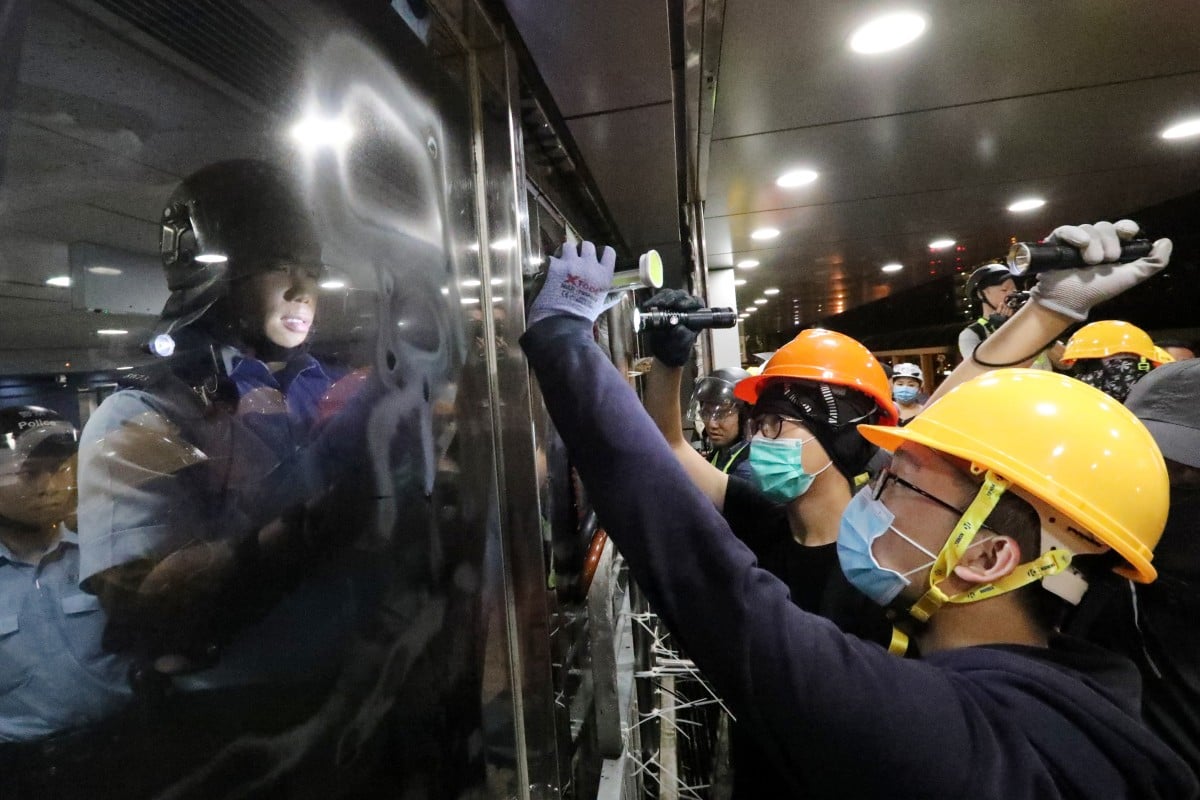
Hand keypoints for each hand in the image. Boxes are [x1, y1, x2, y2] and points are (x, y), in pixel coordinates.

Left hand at [527, 241, 616, 326]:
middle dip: (581, 252)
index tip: (595, 258)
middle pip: (587, 245)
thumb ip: (610, 298)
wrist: (562, 323)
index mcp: (604, 274)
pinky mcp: (555, 265)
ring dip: (565, 253)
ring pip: (568, 246)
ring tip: (562, 263)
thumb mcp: (600, 305)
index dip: (601, 253)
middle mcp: (589, 265)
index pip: (608, 252)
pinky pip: (552, 257)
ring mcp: (571, 263)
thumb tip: (621, 295)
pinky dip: (551, 263)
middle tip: (576, 261)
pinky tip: (550, 271)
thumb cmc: (583, 317)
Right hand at [643, 289, 701, 366]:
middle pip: (682, 296)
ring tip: (654, 305)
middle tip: (664, 304)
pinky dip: (653, 301)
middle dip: (673, 298)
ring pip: (670, 294)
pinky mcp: (662, 306)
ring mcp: (674, 306)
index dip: (690, 302)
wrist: (664, 354)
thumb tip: (680, 328)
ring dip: (662, 298)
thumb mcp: (681, 348)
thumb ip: (684, 340)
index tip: (681, 306)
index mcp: (696, 317)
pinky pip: (659, 299)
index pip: (696, 303)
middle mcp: (686, 309)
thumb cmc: (676, 351)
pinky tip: (647, 306)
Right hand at [1029, 220, 1170, 320]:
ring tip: (1088, 263)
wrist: (1070, 300)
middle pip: (1106, 226)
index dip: (1126, 227)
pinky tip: (1080, 244)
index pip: (1122, 227)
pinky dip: (1075, 235)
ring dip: (1093, 247)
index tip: (1128, 234)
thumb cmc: (1097, 290)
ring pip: (1089, 228)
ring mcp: (1075, 240)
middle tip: (1104, 262)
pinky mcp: (1057, 241)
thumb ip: (1152, 262)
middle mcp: (1094, 241)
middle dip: (1109, 244)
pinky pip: (1067, 229)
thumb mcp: (1130, 277)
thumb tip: (1165, 241)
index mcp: (1112, 247)